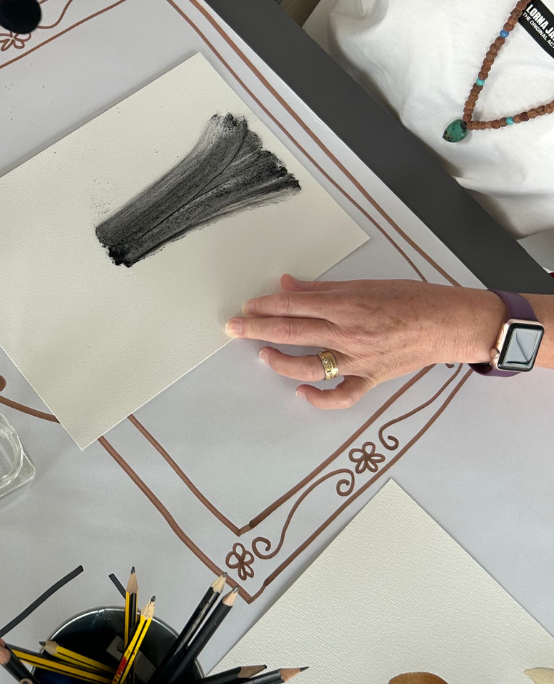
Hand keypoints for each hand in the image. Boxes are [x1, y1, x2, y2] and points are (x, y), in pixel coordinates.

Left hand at [224, 275, 505, 408]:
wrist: (450, 323)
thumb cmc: (411, 298)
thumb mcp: (366, 285)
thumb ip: (323, 289)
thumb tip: (288, 285)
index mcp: (347, 305)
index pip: (295, 306)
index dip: (266, 306)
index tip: (246, 307)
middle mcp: (349, 333)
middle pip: (293, 333)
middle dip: (258, 330)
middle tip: (234, 328)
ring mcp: (359, 360)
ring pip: (311, 367)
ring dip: (282, 363)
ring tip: (264, 356)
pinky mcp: (371, 378)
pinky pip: (342, 396)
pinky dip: (321, 398)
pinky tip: (302, 393)